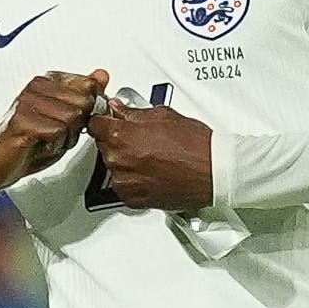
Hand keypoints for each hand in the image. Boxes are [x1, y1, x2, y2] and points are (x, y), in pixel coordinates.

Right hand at [0, 71, 106, 189]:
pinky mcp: (21, 120)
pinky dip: (53, 144)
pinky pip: (56, 131)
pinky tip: (40, 145)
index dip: (89, 108)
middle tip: (59, 133)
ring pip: (71, 117)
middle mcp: (36, 86)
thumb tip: (102, 75)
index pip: (88, 85)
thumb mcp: (66, 116)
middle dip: (78, 125)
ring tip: (48, 139)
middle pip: (83, 102)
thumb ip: (85, 94)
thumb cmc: (30, 139)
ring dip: (65, 137)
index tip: (75, 119)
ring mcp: (27, 102)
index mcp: (48, 80)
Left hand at [86, 99, 212, 209]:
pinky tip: (152, 171)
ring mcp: (124, 181)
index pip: (94, 125)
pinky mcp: (133, 198)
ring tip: (150, 156)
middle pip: (103, 146)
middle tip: (140, 139)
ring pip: (113, 166)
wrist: (214, 173)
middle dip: (117, 140)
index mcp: (121, 136)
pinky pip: (123, 185)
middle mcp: (118, 160)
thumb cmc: (195, 145)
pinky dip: (133, 179)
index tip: (109, 121)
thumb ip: (133, 112)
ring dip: (125, 160)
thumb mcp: (162, 115)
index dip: (103, 121)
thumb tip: (120, 109)